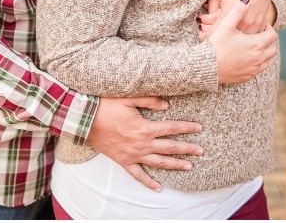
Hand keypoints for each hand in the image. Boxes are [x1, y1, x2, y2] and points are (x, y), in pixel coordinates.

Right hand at [87, 96, 202, 191]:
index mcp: (145, 128)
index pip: (172, 128)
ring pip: (159, 163)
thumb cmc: (105, 107)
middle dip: (187, 149)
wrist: (84, 120)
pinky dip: (149, 182)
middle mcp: (142, 144)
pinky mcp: (124, 161)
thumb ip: (148, 100)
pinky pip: (138, 175)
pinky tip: (159, 188)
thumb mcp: (127, 98)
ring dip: (175, 165)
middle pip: (170, 147)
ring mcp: (134, 154)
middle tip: (200, 150)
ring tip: (188, 166)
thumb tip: (167, 105)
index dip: (187, 127)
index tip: (199, 128)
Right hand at [204, 0, 277, 83]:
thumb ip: (237, 11)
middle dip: (267, 41)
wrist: (206, 67)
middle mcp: (259, 58)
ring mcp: (253, 69)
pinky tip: (246, 58)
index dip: (268, 28)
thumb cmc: (215, 45)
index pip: (272, 35)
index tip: (261, 26)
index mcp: (256, 44)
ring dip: (264, 52)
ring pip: (267, 60)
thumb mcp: (225, 25)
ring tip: (253, 46)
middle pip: (273, 48)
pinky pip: (258, 69)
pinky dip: (256, 63)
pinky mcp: (247, 77)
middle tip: (258, 35)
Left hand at [207, 0, 272, 32]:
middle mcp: (245, 21)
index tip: (201, 34)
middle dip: (217, 34)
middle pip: (229, 34)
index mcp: (231, 14)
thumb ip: (212, 10)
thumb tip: (204, 21)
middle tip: (206, 33)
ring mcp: (256, 22)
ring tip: (220, 33)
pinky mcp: (263, 21)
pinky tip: (236, 31)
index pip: (216, 29)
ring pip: (241, 36)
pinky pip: (252, 32)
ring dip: (231, 35)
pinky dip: (244, 33)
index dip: (207, 32)